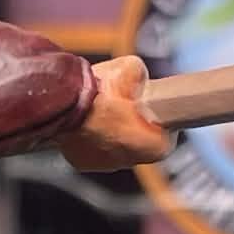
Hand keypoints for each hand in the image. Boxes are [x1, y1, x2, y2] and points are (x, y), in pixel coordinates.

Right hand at [59, 56, 172, 172]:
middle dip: (135, 126)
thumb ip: (142, 78)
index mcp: (155, 147)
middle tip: (125, 106)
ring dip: (113, 133)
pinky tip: (87, 121)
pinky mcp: (83, 163)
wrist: (66, 103)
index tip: (152, 108)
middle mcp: (133, 162)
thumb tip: (139, 78)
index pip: (168, 136)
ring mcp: (106, 165)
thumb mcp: (133, 68)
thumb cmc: (101, 91)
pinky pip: (94, 150)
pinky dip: (92, 138)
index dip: (159, 119)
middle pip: (140, 143)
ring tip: (103, 111)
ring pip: (116, 148)